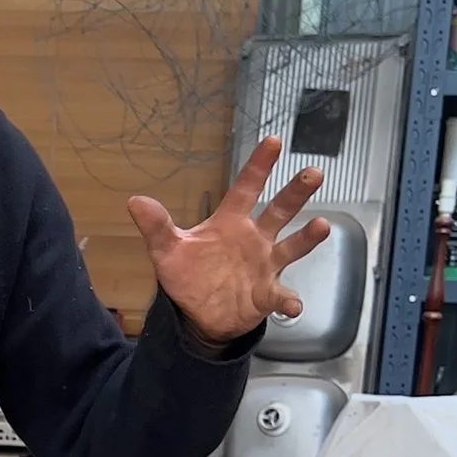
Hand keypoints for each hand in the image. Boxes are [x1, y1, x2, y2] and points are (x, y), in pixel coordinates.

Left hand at [122, 136, 329, 344]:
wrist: (198, 314)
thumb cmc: (188, 276)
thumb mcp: (167, 251)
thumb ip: (157, 227)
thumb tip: (135, 201)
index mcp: (230, 223)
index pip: (245, 189)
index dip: (258, 166)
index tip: (273, 142)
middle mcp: (253, 239)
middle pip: (278, 211)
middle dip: (295, 193)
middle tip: (314, 173)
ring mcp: (264, 265)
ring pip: (290, 247)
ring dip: (306, 237)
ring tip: (321, 225)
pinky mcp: (267, 294)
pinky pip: (282, 295)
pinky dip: (289, 300)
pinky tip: (293, 304)